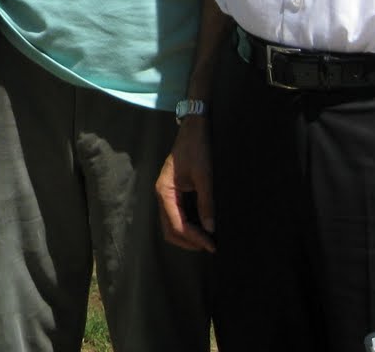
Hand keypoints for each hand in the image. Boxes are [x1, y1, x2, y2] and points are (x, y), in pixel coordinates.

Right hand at [156, 118, 215, 252]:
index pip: (176, 224)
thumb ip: (206, 202)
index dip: (193, 238)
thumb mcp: (204, 175)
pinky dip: (187, 225)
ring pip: (171, 223)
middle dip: (187, 241)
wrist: (194, 128)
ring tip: (206, 240)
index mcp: (165, 191)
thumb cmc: (198, 148)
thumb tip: (210, 228)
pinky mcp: (174, 191)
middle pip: (169, 228)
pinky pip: (177, 215)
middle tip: (209, 246)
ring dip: (187, 235)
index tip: (211, 245)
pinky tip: (201, 227)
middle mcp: (162, 194)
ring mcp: (167, 193)